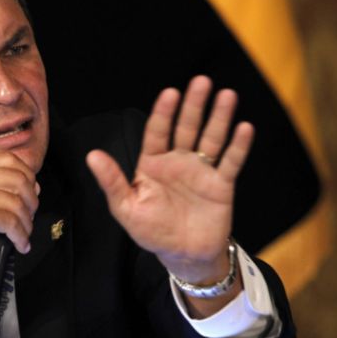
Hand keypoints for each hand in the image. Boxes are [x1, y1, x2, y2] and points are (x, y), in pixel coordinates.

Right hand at [0, 152, 38, 285]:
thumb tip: (33, 186)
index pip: (10, 160)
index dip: (28, 178)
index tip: (31, 197)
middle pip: (18, 178)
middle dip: (31, 202)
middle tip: (29, 219)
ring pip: (17, 202)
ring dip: (27, 223)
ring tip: (23, 234)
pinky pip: (11, 221)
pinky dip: (20, 236)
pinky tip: (19, 244)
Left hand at [86, 75, 253, 283]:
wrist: (182, 256)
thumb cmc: (151, 231)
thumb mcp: (125, 208)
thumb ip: (112, 181)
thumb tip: (92, 155)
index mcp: (152, 164)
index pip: (158, 132)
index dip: (164, 113)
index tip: (170, 93)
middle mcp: (178, 162)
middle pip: (187, 128)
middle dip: (193, 105)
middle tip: (201, 82)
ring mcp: (201, 171)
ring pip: (211, 139)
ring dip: (219, 118)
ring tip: (227, 95)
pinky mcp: (221, 185)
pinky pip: (230, 162)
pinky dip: (238, 146)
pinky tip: (244, 128)